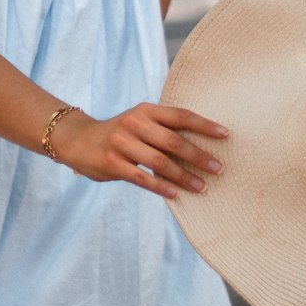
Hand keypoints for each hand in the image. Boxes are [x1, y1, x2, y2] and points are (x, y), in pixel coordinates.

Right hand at [48, 102, 226, 196]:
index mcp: (146, 111)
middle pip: (173, 140)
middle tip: (218, 169)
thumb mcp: (140, 123)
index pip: (180, 115)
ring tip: (202, 187)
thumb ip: (163, 130)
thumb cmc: (121, 134)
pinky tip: (176, 194)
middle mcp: (135, 123)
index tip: (226, 135)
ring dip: (183, 176)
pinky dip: (160, 186)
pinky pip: (141, 177)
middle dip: (198, 156)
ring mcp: (122, 143)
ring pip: (159, 162)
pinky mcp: (112, 163)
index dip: (204, 125)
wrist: (79, 140)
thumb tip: (202, 145)